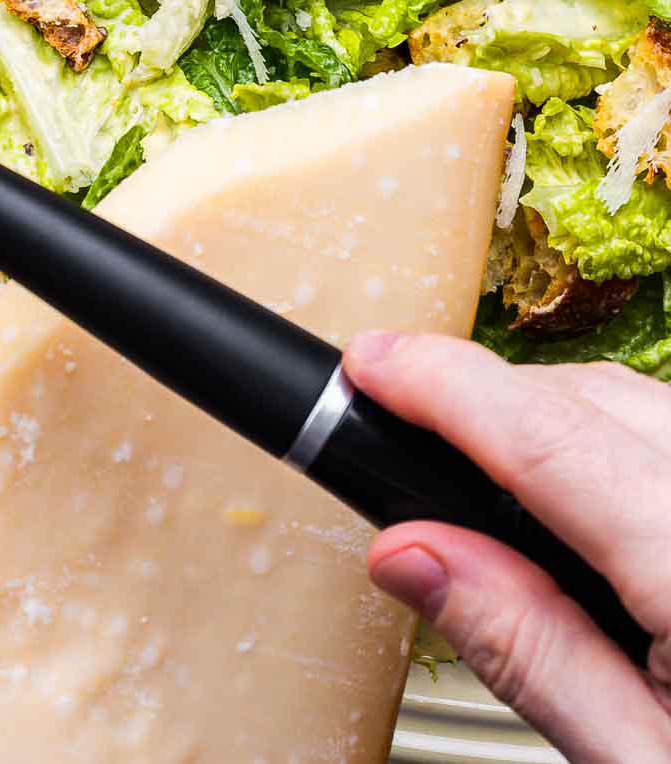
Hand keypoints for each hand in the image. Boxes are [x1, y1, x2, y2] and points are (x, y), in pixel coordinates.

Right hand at [344, 332, 670, 763]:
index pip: (552, 441)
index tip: (373, 366)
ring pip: (646, 401)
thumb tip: (410, 551)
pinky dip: (620, 438)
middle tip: (404, 429)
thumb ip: (528, 650)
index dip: (445, 387)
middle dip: (488, 400)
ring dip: (555, 415)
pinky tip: (591, 496)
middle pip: (596, 401)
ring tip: (493, 478)